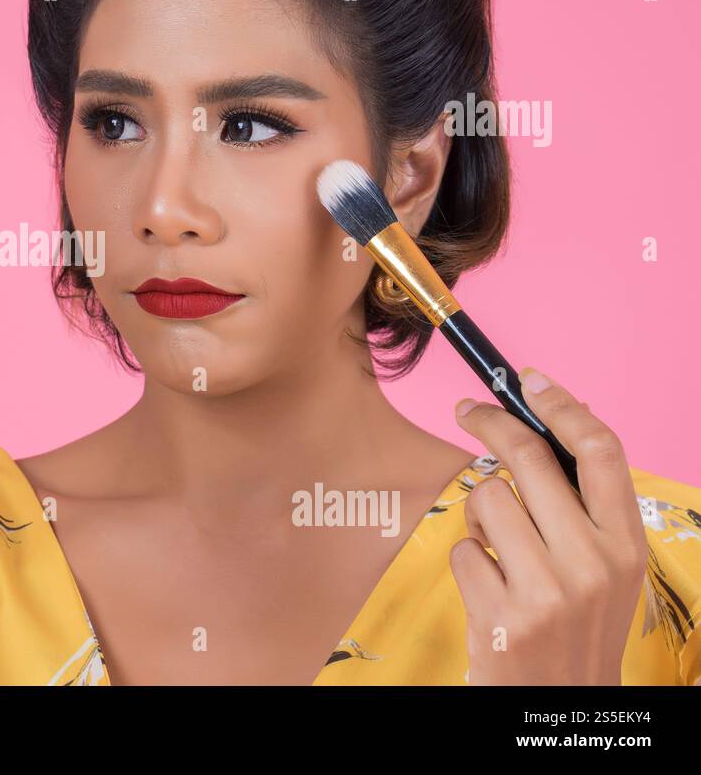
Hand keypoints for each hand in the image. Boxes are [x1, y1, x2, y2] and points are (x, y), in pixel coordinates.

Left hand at [449, 367, 648, 684]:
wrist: (562, 708)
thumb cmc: (576, 626)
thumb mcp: (604, 568)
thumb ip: (583, 508)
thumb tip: (550, 423)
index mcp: (626, 545)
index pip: (601, 452)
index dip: (562, 405)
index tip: (529, 379)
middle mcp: (593, 563)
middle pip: (528, 458)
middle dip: (490, 421)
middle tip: (468, 409)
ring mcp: (547, 590)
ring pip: (486, 498)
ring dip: (480, 515)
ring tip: (498, 549)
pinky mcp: (502, 614)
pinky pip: (462, 549)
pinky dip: (468, 562)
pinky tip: (490, 591)